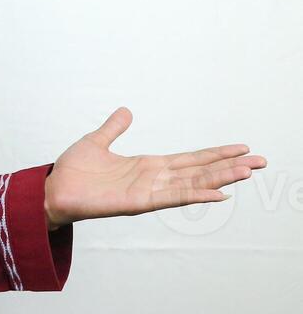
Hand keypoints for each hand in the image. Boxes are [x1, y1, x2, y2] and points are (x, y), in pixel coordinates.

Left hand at [44, 107, 266, 229]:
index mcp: (147, 165)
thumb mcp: (96, 141)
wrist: (53, 190)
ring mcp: (149, 192)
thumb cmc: (73, 172)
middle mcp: (154, 179)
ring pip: (193, 183)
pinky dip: (195, 194)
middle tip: (261, 161)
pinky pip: (172, 198)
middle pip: (200, 170)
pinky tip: (218, 194)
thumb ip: (114, 128)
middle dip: (229, 166)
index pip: (190, 159)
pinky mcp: (139, 203)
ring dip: (220, 178)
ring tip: (248, 172)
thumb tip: (126, 110)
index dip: (215, 154)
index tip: (241, 149)